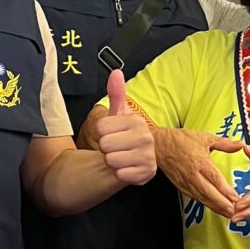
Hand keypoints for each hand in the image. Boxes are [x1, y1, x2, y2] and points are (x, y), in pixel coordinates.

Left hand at [93, 70, 157, 185]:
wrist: (135, 157)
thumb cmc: (124, 134)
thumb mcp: (118, 114)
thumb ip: (116, 93)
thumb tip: (116, 73)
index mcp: (137, 121)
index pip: (101, 128)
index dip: (102, 132)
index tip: (113, 133)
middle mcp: (146, 138)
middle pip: (105, 145)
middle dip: (106, 148)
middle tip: (116, 146)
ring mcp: (148, 156)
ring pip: (111, 160)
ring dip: (112, 161)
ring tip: (121, 156)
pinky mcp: (147, 173)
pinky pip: (121, 175)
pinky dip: (120, 173)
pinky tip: (127, 167)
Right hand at [153, 125, 243, 216]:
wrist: (158, 146)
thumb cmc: (181, 140)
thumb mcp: (204, 137)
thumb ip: (224, 143)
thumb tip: (241, 144)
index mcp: (200, 161)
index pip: (215, 178)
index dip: (225, 190)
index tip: (236, 198)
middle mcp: (193, 174)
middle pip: (209, 192)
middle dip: (222, 204)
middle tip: (234, 212)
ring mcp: (186, 182)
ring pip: (202, 198)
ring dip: (215, 207)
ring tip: (228, 214)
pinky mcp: (181, 187)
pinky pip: (195, 197)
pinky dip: (205, 204)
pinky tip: (214, 208)